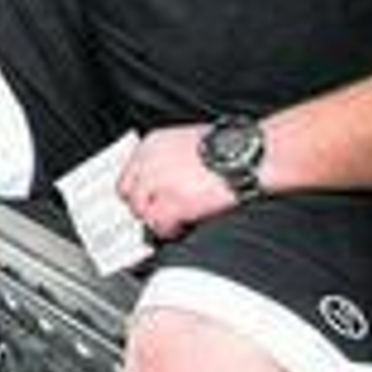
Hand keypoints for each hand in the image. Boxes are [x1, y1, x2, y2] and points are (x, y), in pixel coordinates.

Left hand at [116, 125, 238, 241]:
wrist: (244, 155)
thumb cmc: (226, 148)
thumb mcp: (187, 142)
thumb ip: (168, 159)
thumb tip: (164, 179)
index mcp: (152, 144)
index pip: (128, 173)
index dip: (139, 191)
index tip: (146, 200)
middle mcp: (148, 161)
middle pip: (129, 195)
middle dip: (144, 207)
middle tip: (158, 214)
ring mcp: (157, 183)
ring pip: (142, 212)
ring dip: (157, 220)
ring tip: (172, 222)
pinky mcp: (172, 203)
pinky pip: (160, 225)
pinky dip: (169, 230)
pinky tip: (180, 227)